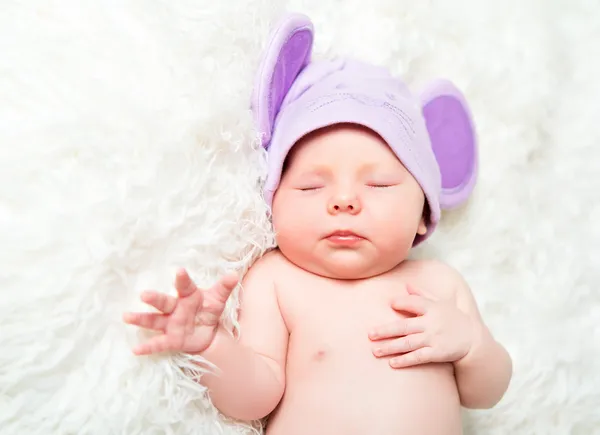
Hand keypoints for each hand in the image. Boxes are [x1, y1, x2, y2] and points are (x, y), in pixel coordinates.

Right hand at [123, 268, 237, 355]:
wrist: (207, 331)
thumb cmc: (208, 309)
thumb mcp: (217, 299)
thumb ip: (224, 287)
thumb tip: (233, 275)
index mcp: (188, 295)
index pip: (185, 286)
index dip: (182, 279)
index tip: (180, 271)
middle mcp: (175, 308)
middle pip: (164, 302)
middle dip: (154, 299)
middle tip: (143, 294)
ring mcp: (170, 323)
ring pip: (154, 321)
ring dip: (141, 319)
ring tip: (126, 316)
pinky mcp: (170, 339)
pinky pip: (158, 343)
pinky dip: (147, 347)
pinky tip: (135, 350)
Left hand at [369, 285, 476, 368]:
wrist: (473, 339)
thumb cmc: (453, 318)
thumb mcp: (440, 303)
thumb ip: (422, 295)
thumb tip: (406, 285)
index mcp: (432, 308)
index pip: (413, 303)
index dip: (401, 302)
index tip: (390, 304)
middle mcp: (431, 323)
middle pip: (404, 326)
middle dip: (385, 330)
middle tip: (370, 334)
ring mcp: (433, 339)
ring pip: (408, 343)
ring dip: (390, 347)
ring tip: (375, 351)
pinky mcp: (437, 353)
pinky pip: (418, 357)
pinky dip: (405, 360)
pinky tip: (392, 363)